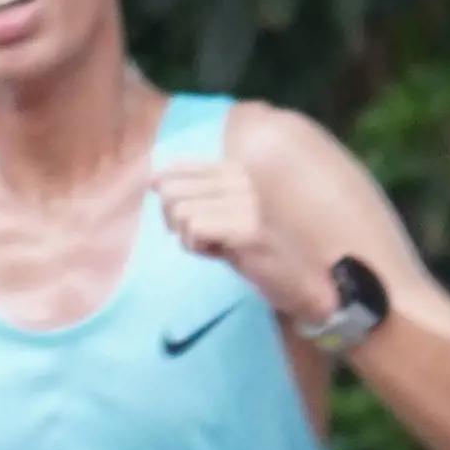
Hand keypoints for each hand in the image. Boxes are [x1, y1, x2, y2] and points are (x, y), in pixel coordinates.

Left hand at [152, 159, 332, 326]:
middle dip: (175, 221)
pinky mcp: (247, 228)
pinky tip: (222, 254)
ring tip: (217, 246)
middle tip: (202, 237)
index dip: (167, 201)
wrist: (297, 280)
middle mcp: (239, 178)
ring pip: (180, 212)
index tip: (192, 220)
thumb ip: (192, 193)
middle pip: (170, 192)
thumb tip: (153, 179)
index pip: (173, 169)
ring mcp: (245, 201)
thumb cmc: (252, 249)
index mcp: (232, 169)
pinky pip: (194, 230)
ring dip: (190, 238)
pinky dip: (199, 248)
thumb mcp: (221, 212)